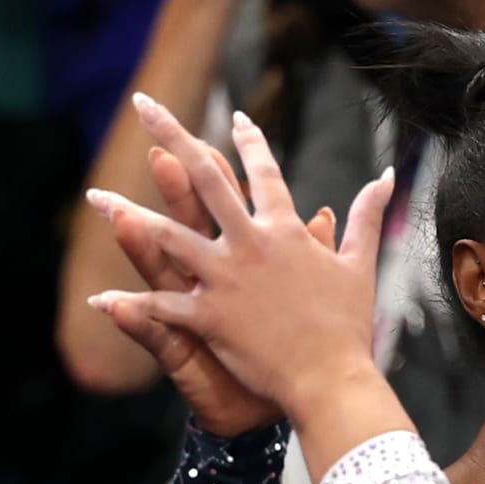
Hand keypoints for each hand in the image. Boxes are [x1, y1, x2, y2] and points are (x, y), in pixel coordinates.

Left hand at [87, 95, 391, 420]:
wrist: (333, 378)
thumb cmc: (349, 325)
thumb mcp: (360, 265)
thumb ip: (366, 216)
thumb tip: (389, 175)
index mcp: (285, 231)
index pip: (263, 174)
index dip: (250, 142)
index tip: (234, 118)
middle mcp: (250, 244)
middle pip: (205, 180)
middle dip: (172, 137)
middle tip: (145, 105)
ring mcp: (225, 278)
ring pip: (167, 236)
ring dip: (127, 216)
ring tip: (95, 197)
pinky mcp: (208, 315)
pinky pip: (162, 306)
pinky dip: (132, 305)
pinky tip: (101, 300)